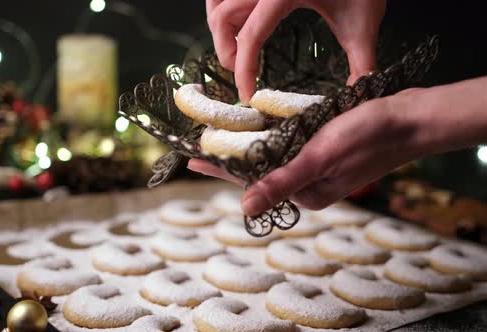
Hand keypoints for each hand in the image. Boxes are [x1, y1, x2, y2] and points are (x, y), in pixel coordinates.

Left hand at [189, 77, 486, 214]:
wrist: (408, 120)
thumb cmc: (365, 137)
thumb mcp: (318, 158)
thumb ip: (282, 182)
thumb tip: (245, 207)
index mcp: (306, 192)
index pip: (252, 181)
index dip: (222, 169)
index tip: (194, 161)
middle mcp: (309, 185)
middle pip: (260, 172)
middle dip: (231, 160)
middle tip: (201, 149)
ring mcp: (318, 170)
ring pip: (275, 160)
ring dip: (250, 150)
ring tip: (222, 140)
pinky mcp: (326, 154)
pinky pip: (292, 149)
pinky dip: (273, 141)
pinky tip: (260, 132)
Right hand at [206, 0, 385, 102]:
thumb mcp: (363, 22)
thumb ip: (362, 60)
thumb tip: (361, 90)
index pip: (250, 37)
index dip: (243, 70)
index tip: (247, 95)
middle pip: (222, 19)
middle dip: (226, 52)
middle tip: (242, 73)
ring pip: (217, 4)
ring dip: (221, 29)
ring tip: (236, 50)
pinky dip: (223, 10)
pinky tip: (237, 24)